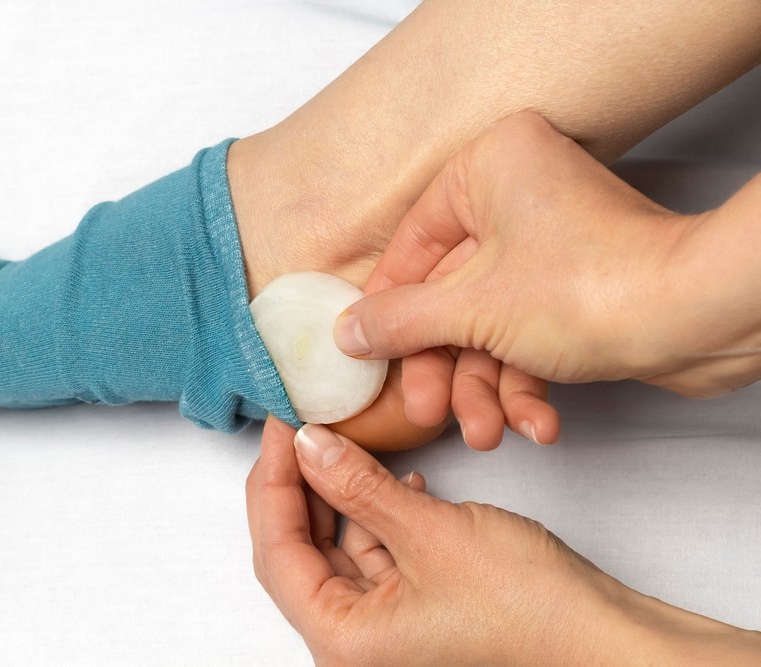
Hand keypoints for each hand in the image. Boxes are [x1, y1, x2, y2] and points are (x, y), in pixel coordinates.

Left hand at [247, 417, 760, 664]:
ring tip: (339, 437)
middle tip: (300, 425)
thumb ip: (359, 486)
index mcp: (343, 638)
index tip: (280, 426)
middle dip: (299, 484)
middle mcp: (354, 640)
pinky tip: (394, 478)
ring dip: (339, 493)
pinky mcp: (414, 606)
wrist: (602, 636)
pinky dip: (377, 513)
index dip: (272, 480)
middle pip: (300, 548)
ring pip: (338, 546)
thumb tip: (309, 445)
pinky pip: (376, 552)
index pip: (276, 549)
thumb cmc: (528, 608)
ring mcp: (384, 625)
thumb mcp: (430, 532)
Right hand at [334, 111, 760, 398]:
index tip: (367, 350)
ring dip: (485, 387)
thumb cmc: (594, 286)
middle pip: (451, 295)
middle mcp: (520, 194)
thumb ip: (399, 321)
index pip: (413, 245)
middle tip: (429, 409)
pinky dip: (527, 381)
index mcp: (488, 168)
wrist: (700, 320)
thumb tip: (349, 332)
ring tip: (490, 432)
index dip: (388, 308)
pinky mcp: (577, 285)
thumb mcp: (470, 311)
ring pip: (489, 324)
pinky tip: (535, 422)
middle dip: (446, 366)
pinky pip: (528, 333)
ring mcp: (552, 242)